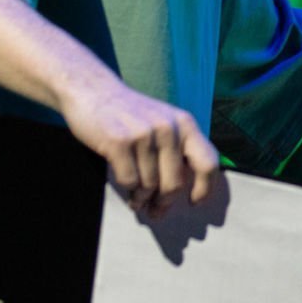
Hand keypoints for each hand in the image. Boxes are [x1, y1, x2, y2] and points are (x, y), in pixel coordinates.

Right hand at [57, 72, 220, 217]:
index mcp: (185, 124)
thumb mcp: (164, 122)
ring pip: (149, 185)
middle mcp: (168, 128)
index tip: (194, 203)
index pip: (208, 162)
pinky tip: (126, 188)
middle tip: (155, 212)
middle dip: (164, 202)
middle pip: (175, 183)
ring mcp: (144, 134)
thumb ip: (179, 148)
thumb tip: (188, 189)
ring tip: (137, 199)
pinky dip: (127, 190)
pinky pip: (129, 181)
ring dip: (142, 198)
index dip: (205, 188)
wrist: (93, 90)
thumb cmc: (130, 114)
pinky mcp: (119, 142)